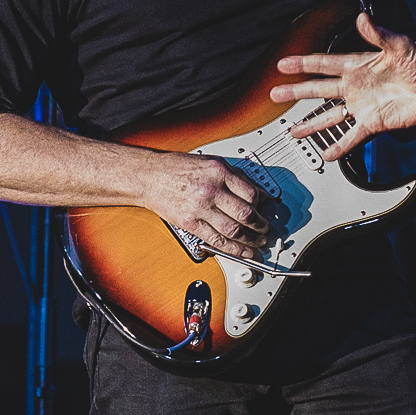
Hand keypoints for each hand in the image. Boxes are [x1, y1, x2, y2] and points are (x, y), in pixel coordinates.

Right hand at [139, 153, 270, 258]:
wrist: (149, 176)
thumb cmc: (177, 168)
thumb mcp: (210, 162)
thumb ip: (233, 176)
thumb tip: (255, 191)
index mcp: (219, 172)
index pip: (251, 193)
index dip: (262, 203)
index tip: (264, 208)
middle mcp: (211, 190)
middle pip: (246, 214)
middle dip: (260, 225)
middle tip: (265, 229)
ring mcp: (200, 208)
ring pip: (234, 230)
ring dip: (250, 240)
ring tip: (258, 243)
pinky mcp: (190, 223)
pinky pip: (216, 240)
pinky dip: (233, 249)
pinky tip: (242, 252)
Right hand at [269, 13, 415, 160]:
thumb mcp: (400, 45)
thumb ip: (378, 34)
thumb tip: (362, 17)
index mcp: (358, 65)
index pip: (324, 64)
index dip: (302, 64)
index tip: (283, 64)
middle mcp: (355, 86)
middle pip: (319, 89)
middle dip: (296, 91)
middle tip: (275, 93)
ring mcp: (362, 106)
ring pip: (330, 116)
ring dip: (312, 123)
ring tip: (294, 131)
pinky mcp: (373, 123)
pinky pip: (352, 137)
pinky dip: (339, 146)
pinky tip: (326, 153)